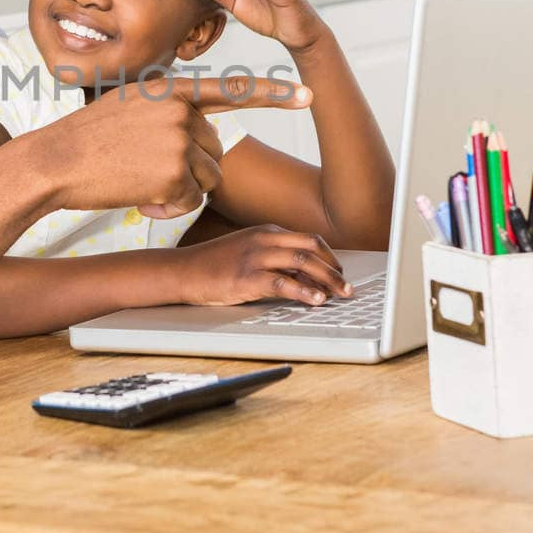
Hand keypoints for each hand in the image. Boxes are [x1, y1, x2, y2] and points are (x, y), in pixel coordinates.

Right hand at [27, 75, 311, 219]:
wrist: (53, 161)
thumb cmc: (85, 139)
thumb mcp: (128, 106)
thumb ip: (167, 110)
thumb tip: (199, 134)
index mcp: (169, 88)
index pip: (230, 89)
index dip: (272, 94)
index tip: (306, 94)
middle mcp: (179, 110)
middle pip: (215, 147)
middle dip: (191, 166)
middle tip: (147, 169)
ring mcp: (178, 140)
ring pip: (208, 176)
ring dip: (182, 189)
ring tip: (140, 182)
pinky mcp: (174, 172)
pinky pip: (192, 200)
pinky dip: (170, 207)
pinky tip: (140, 198)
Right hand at [180, 225, 350, 304]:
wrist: (184, 270)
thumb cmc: (215, 264)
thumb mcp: (249, 253)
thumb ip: (277, 261)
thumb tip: (306, 278)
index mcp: (267, 232)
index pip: (309, 240)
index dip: (330, 257)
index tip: (340, 273)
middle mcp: (264, 240)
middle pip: (312, 248)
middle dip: (334, 268)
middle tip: (347, 286)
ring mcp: (256, 257)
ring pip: (303, 263)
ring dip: (327, 280)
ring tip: (340, 294)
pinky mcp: (247, 277)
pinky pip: (283, 283)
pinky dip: (304, 292)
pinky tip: (315, 300)